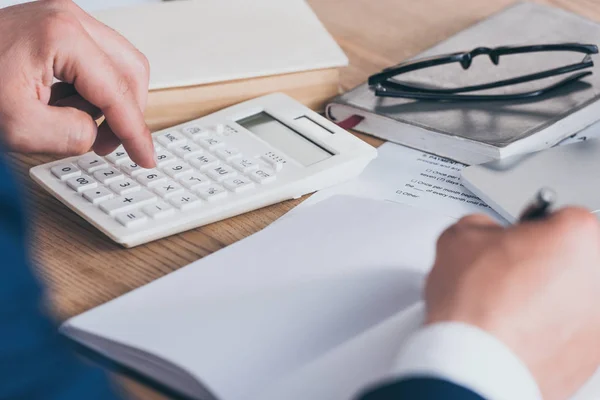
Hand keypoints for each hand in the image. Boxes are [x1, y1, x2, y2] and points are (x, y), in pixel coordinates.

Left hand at [0, 0, 154, 166]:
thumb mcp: (18, 128)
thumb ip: (74, 135)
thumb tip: (96, 131)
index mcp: (63, 36)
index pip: (118, 92)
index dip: (135, 132)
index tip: (145, 157)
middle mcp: (70, 18)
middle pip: (131, 70)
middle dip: (127, 113)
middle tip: (109, 144)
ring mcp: (65, 19)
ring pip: (120, 65)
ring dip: (111, 102)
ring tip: (77, 123)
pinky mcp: (59, 28)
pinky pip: (100, 61)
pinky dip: (94, 90)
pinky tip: (67, 105)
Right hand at [426, 209, 599, 399]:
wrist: (476, 364)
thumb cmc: (477, 307)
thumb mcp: (460, 237)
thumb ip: (483, 226)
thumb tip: (485, 235)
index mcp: (579, 237)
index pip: (558, 217)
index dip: (528, 228)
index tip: (516, 239)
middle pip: (571, 256)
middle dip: (542, 261)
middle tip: (508, 271)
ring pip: (571, 294)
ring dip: (547, 295)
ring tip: (507, 304)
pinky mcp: (592, 354)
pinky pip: (569, 329)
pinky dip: (548, 328)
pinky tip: (515, 328)